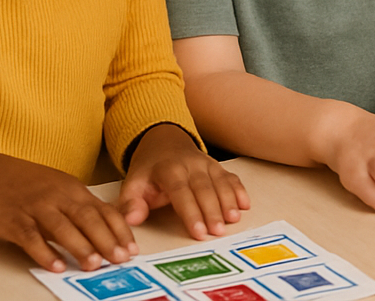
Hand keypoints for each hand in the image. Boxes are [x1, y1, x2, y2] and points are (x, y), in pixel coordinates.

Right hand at [0, 151, 137, 272]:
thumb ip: (80, 208)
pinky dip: (43, 252)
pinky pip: (30, 237)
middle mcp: (57, 196)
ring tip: (94, 265)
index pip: (103, 209)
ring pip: (62, 227)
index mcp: (73, 189)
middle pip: (87, 218)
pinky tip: (55, 265)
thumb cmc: (25, 185)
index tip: (132, 248)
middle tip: (120, 259)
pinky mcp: (13, 219)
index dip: (119, 229)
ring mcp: (35, 207)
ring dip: (80, 247)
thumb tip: (105, 233)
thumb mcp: (59, 189)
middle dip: (106, 240)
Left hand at [118, 123, 249, 239]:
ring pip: (220, 182)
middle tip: (218, 232)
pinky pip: (230, 177)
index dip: (190, 213)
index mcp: (169, 169)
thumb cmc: (149, 170)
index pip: (181, 192)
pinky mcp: (217, 166)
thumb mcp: (132, 184)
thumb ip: (130, 204)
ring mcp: (207, 164)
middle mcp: (190, 164)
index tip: (197, 232)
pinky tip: (244, 204)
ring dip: (228, 201)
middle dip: (212, 211)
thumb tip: (132, 220)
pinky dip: (238, 190)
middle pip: (204, 189)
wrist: (163, 142)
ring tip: (233, 220)